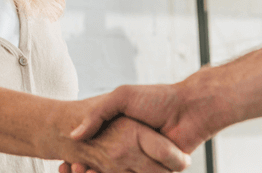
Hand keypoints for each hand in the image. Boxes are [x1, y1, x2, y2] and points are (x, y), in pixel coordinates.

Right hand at [59, 78, 217, 172]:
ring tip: (82, 170)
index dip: (84, 163)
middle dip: (91, 170)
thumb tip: (74, 136)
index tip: (70, 167)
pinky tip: (101, 170)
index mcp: (124, 133)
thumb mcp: (121, 97)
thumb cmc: (156, 98)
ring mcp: (149, 161)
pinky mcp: (166, 169)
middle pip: (109, 169)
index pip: (98, 152)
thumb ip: (98, 114)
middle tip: (75, 169)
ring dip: (105, 171)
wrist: (191, 106)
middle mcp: (135, 149)